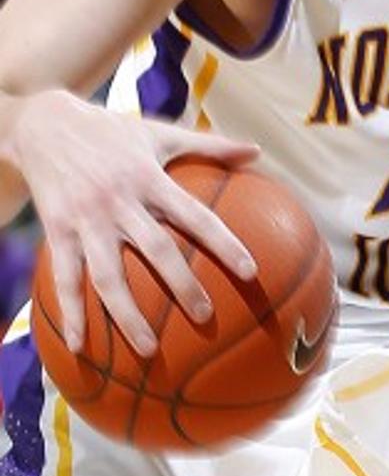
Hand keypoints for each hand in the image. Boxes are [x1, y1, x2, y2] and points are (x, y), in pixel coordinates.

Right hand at [14, 89, 259, 356]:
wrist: (45, 124)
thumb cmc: (114, 132)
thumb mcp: (162, 133)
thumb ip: (211, 145)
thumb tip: (256, 152)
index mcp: (151, 179)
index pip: (196, 215)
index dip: (224, 243)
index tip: (250, 271)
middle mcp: (120, 202)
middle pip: (156, 250)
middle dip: (182, 285)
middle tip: (205, 317)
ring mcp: (86, 220)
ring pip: (108, 275)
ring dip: (126, 316)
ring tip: (147, 351)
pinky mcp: (57, 231)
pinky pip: (65, 278)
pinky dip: (72, 313)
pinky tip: (82, 347)